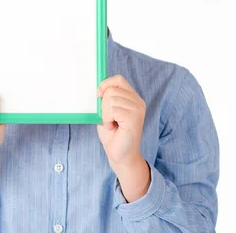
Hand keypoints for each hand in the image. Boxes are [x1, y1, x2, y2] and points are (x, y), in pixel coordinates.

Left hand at [97, 75, 149, 201]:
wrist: (120, 155)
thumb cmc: (113, 134)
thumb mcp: (107, 112)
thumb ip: (106, 98)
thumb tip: (98, 87)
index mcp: (132, 98)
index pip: (118, 79)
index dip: (105, 84)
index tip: (98, 95)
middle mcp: (138, 102)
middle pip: (111, 89)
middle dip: (103, 104)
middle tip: (108, 118)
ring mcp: (137, 109)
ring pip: (111, 99)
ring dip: (105, 113)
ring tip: (111, 123)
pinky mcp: (134, 118)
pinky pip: (113, 110)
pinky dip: (107, 119)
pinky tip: (113, 127)